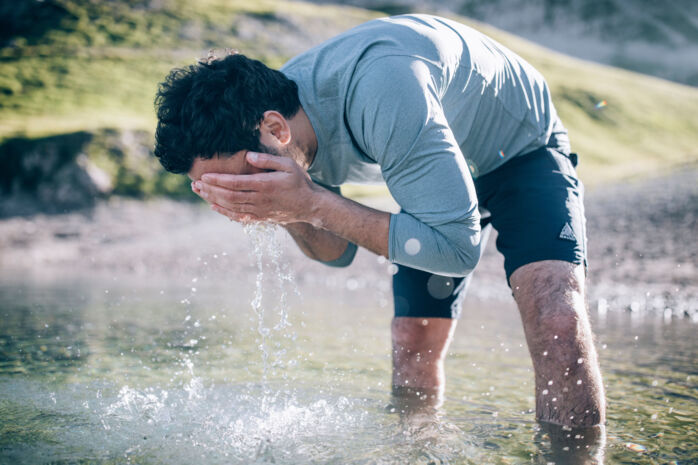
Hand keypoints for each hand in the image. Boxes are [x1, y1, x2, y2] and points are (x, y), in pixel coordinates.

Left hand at [193, 151, 319, 223]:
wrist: (311, 206)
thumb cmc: (300, 182)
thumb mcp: (289, 165)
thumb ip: (267, 160)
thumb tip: (248, 157)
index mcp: (265, 185)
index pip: (235, 183)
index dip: (218, 180)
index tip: (204, 176)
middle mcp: (259, 199)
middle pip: (229, 196)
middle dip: (210, 190)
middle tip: (195, 184)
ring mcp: (259, 210)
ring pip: (231, 206)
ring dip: (213, 199)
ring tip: (199, 192)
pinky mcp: (260, 218)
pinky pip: (239, 216)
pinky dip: (224, 212)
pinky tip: (214, 206)